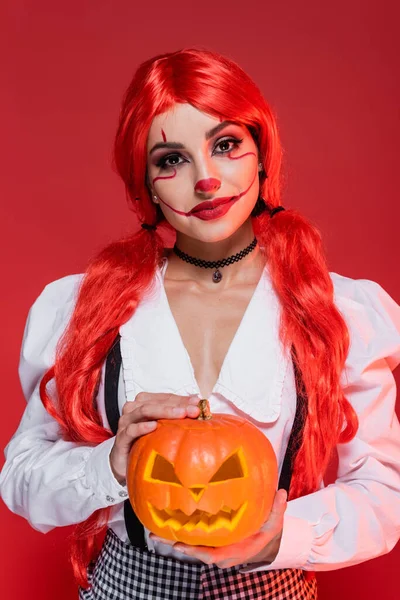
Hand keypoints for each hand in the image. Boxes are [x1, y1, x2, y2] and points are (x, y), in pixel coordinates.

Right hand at [109, 392, 199, 484]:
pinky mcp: (121, 439)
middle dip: (176, 405)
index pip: (165, 398)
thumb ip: (178, 417)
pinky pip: (130, 430)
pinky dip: (142, 427)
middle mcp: (134, 409)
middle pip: (156, 402)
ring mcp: (126, 423)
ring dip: (163, 411)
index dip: (182, 399)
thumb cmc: (146, 443)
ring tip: (180, 414)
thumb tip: (199, 406)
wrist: (126, 465)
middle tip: (194, 410)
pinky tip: (154, 426)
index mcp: (144, 403)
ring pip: (144, 411)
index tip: (198, 403)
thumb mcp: (164, 430)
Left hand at [149, 488, 287, 568]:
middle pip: (192, 551)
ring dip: (172, 537)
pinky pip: (193, 535)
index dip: (193, 550)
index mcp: (230, 552)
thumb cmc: (267, 532)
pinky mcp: (209, 537)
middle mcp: (218, 551)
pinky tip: (166, 519)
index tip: (178, 544)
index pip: (209, 554)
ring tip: (152, 529)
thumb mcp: (274, 522)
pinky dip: (180, 529)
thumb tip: (281, 493)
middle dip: (174, 543)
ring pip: (189, 544)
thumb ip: (276, 509)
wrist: (266, 540)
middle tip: (155, 535)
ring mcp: (212, 545)